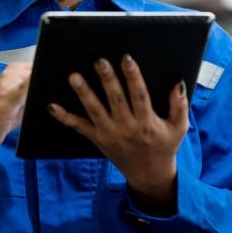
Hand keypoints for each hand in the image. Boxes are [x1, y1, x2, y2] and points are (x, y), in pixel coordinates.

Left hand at [49, 55, 188, 213]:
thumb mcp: (178, 127)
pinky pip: (79, 127)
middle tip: (99, 61)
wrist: (149, 174)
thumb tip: (177, 84)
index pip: (139, 96)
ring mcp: (109, 134)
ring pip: (95, 111)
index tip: (127, 58)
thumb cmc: (165, 146)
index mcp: (147, 123)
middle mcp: (127, 128)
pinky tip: (52, 106)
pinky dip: (64, 117)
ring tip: (74, 76)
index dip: (133, 76)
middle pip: (115, 100)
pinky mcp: (97, 139)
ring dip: (84, 93)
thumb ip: (179, 106)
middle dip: (107, 79)